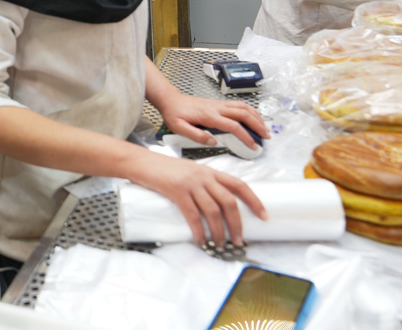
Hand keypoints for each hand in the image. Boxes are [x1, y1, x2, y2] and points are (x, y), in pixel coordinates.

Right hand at [131, 152, 267, 246]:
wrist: (142, 162)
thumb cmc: (164, 170)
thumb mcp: (189, 172)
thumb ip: (203, 185)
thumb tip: (216, 208)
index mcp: (210, 172)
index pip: (239, 185)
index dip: (254, 201)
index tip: (264, 216)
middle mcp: (204, 177)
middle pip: (229, 202)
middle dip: (237, 224)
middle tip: (239, 240)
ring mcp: (191, 184)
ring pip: (213, 211)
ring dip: (219, 231)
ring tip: (220, 244)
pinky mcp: (177, 191)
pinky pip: (193, 215)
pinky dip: (199, 230)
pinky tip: (201, 240)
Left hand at [157, 91, 268, 150]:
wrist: (170, 100)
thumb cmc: (174, 114)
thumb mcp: (179, 128)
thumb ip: (196, 136)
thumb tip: (214, 142)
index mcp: (209, 116)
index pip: (233, 126)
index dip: (246, 136)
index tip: (253, 146)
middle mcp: (217, 108)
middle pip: (243, 114)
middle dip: (257, 126)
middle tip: (266, 137)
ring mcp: (219, 104)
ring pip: (243, 107)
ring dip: (256, 117)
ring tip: (265, 128)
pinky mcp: (218, 103)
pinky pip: (238, 105)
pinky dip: (250, 111)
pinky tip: (254, 117)